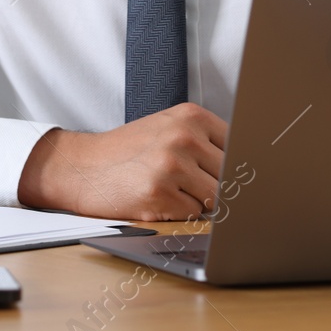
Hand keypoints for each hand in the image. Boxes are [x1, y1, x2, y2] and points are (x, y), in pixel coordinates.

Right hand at [17, 103, 226, 220]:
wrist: (81, 166)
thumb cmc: (128, 150)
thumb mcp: (167, 128)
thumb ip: (204, 139)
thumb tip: (248, 166)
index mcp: (191, 116)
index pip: (240, 146)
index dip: (235, 166)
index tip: (235, 176)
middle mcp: (184, 136)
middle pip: (229, 174)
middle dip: (216, 186)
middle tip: (191, 185)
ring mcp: (172, 165)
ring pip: (215, 198)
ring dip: (198, 202)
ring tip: (171, 189)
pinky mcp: (159, 194)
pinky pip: (192, 214)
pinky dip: (180, 214)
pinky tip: (158, 200)